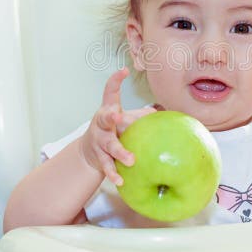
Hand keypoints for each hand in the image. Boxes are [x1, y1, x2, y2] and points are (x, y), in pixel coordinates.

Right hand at [79, 67, 155, 184]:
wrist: (88, 152)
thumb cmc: (113, 130)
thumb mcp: (123, 119)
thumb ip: (140, 115)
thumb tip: (163, 112)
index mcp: (108, 110)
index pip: (109, 92)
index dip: (115, 80)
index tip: (124, 70)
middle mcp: (101, 124)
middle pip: (104, 118)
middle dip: (111, 118)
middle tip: (119, 118)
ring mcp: (98, 141)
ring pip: (108, 146)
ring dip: (120, 152)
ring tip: (130, 159)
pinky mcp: (98, 157)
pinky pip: (106, 166)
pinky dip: (113, 174)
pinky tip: (120, 181)